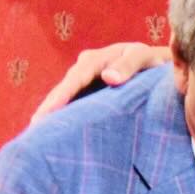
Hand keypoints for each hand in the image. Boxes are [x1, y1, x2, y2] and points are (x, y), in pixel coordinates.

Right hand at [30, 43, 171, 122]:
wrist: (160, 68)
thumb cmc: (154, 62)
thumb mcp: (143, 57)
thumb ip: (129, 65)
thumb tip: (109, 78)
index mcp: (96, 59)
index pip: (75, 79)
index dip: (61, 96)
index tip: (48, 113)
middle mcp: (85, 70)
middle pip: (64, 90)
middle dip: (48, 108)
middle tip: (34, 129)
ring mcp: (86, 84)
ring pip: (66, 100)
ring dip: (52, 116)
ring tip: (38, 136)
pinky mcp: (90, 97)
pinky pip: (75, 107)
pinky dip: (65, 118)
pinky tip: (54, 134)